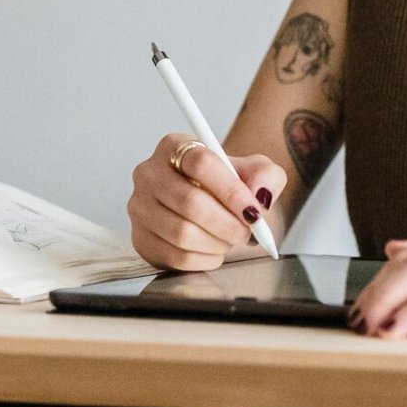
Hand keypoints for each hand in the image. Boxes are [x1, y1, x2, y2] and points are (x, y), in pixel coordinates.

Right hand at [128, 135, 287, 271]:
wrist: (214, 208)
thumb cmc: (230, 187)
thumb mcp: (255, 171)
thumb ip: (266, 175)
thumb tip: (259, 195)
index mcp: (175, 146)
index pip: (201, 164)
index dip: (231, 191)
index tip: (253, 211)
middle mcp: (149, 173)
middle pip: (190, 202)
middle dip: (227, 223)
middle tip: (247, 232)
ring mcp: (140, 207)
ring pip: (182, 233)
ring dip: (217, 243)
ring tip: (231, 240)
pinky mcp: (141, 239)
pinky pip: (176, 256)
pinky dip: (204, 259)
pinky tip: (215, 251)